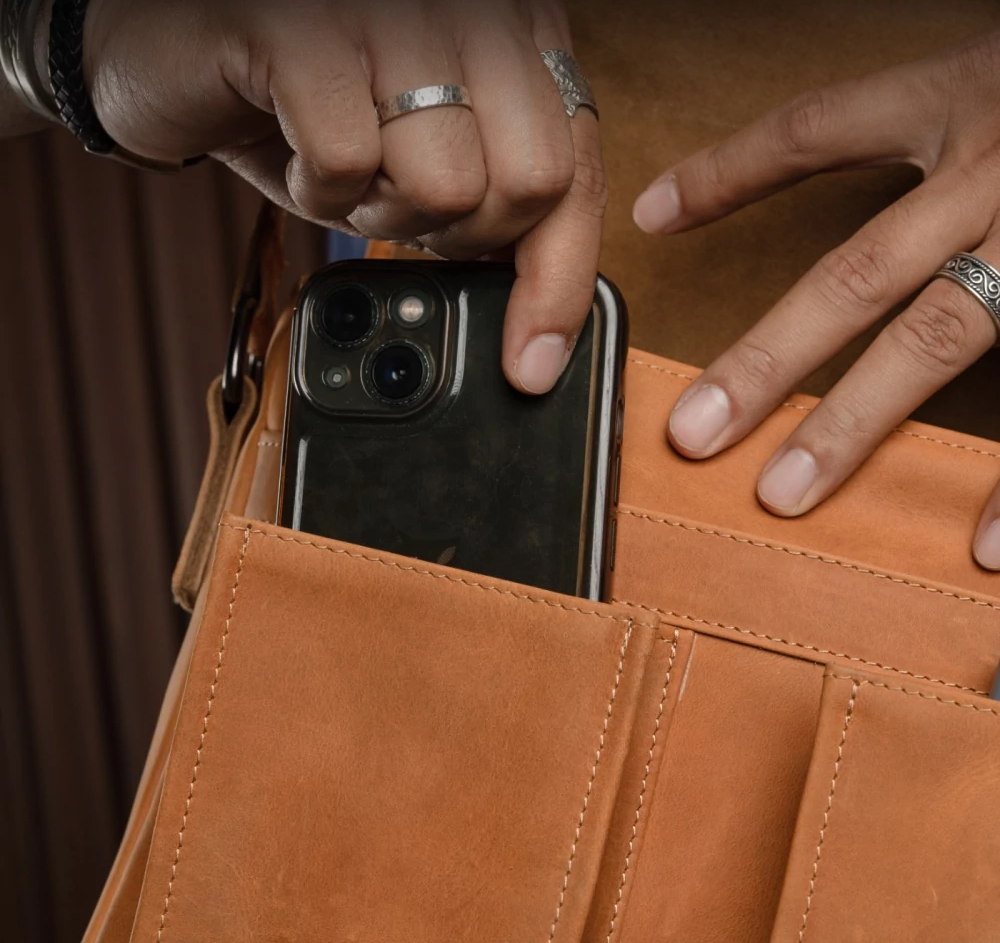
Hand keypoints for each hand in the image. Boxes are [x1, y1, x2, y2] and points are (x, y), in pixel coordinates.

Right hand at [82, 0, 605, 393]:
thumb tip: (542, 335)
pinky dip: (320, 189)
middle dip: (461, 234)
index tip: (531, 363)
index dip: (561, 281)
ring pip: (444, 180)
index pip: (578, 174)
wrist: (185, 60)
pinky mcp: (304, 28)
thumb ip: (493, 221)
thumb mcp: (422, 172)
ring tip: (347, 171)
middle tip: (402, 209)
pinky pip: (349, 159)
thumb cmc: (313, 116)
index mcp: (520, 40)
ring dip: (382, 211)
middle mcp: (473, 11)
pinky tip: (299, 152)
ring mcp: (390, 10)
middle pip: (528, 183)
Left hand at [633, 32, 999, 569]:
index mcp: (956, 102)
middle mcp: (994, 175)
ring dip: (859, 420)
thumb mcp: (973, 75)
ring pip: (942, 337)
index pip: (813, 131)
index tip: (650, 223)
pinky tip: (979, 544)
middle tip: (695, 431)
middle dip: (771, 356)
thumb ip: (859, 132)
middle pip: (860, 270)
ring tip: (788, 494)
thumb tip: (696, 189)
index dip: (725, 172)